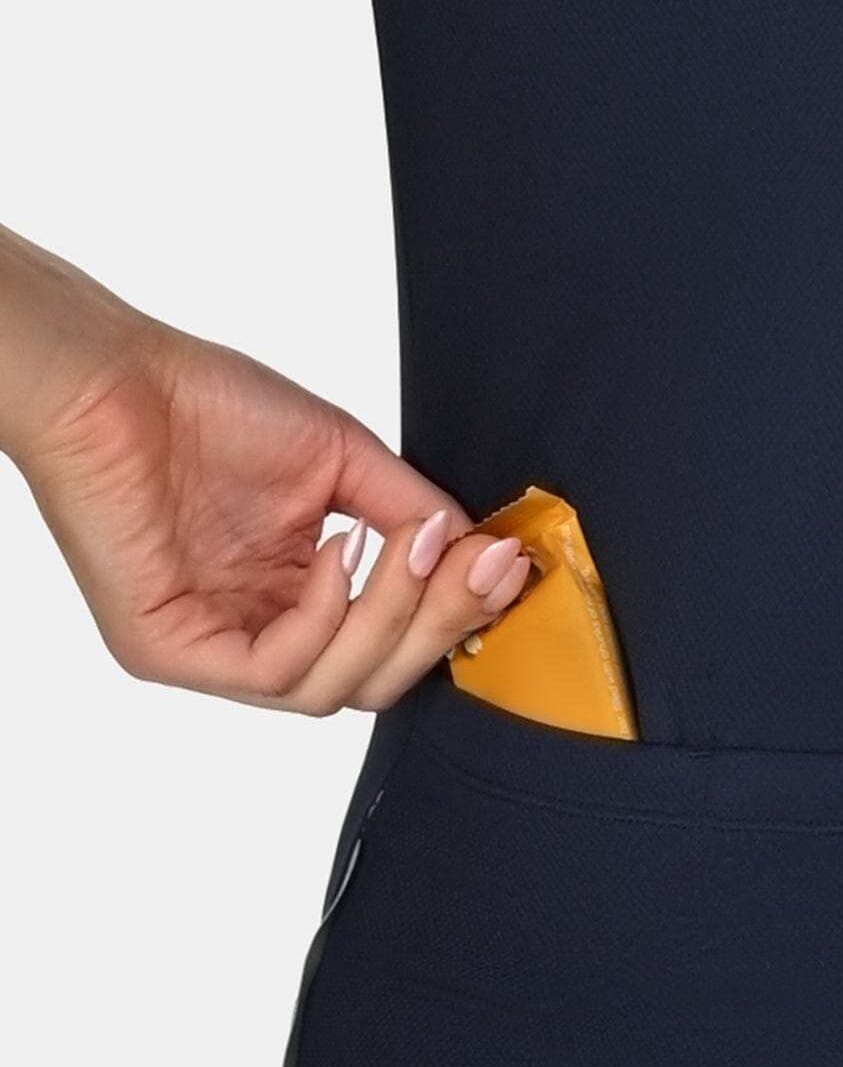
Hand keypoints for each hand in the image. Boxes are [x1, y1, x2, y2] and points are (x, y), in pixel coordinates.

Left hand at [6, 249, 532, 713]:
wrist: (111, 375)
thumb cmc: (204, 405)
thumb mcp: (342, 461)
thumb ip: (412, 513)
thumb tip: (487, 551)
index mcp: (296, 598)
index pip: (392, 650)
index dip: (455, 619)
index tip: (508, 566)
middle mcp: (257, 633)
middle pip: (376, 684)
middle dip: (439, 624)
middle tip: (479, 564)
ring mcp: (213, 651)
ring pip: (334, 690)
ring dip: (389, 618)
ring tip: (407, 545)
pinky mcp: (171, 653)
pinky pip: (276, 672)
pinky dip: (325, 618)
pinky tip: (335, 555)